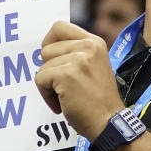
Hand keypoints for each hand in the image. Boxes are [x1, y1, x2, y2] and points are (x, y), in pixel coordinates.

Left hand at [34, 21, 123, 139]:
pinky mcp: (66, 74)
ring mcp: (77, 59)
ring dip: (48, 84)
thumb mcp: (94, 66)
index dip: (50, 42)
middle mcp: (87, 46)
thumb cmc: (99, 101)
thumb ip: (76, 54)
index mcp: (94, 42)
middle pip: (46, 48)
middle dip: (49, 69)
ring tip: (65, 96)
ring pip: (42, 66)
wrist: (110, 123)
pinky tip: (61, 104)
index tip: (52, 60)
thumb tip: (47, 50)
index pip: (59, 26)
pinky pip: (40, 79)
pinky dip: (46, 94)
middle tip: (64, 86)